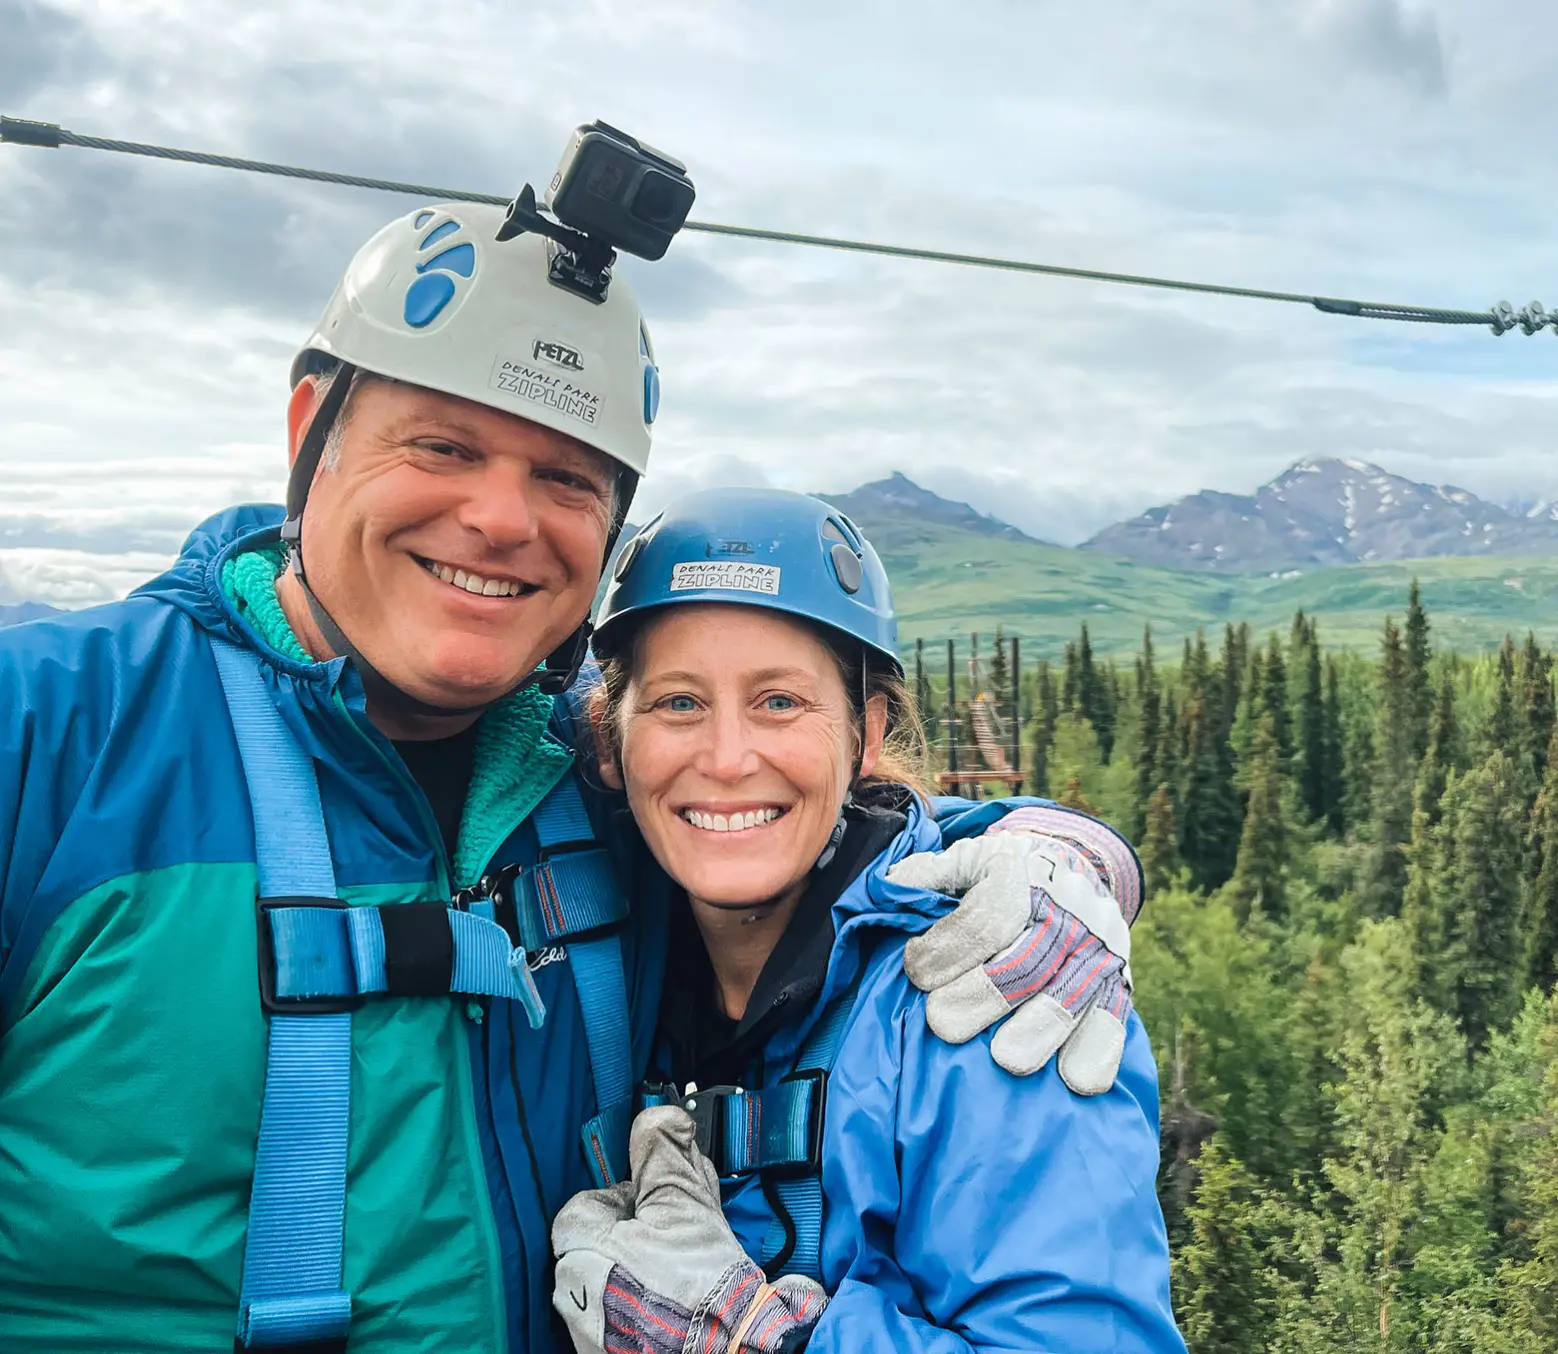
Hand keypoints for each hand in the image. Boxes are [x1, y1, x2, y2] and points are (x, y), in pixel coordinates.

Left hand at [553, 1106, 826, 1353]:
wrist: (729, 1353)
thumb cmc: (701, 1282)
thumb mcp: (685, 1200)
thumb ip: (662, 1151)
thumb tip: (656, 1114)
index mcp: (579, 1249)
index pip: (586, 1203)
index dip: (627, 1196)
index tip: (658, 1204)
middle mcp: (570, 1293)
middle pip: (595, 1243)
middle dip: (634, 1233)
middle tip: (675, 1236)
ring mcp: (586, 1332)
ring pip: (606, 1281)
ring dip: (636, 1270)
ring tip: (682, 1271)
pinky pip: (615, 1316)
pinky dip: (640, 1305)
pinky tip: (676, 1300)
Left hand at [887, 806, 1140, 1094]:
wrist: (1072, 863)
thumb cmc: (1000, 872)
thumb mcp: (964, 857)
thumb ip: (927, 874)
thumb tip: (888, 889)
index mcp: (1025, 873)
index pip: (989, 915)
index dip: (950, 947)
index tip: (915, 971)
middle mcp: (1067, 910)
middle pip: (1028, 960)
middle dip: (984, 994)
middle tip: (943, 1024)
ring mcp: (1097, 948)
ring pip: (1071, 993)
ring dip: (1040, 1029)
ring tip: (1007, 1060)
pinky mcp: (1118, 982)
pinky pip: (1115, 1018)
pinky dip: (1099, 1049)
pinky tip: (1076, 1081)